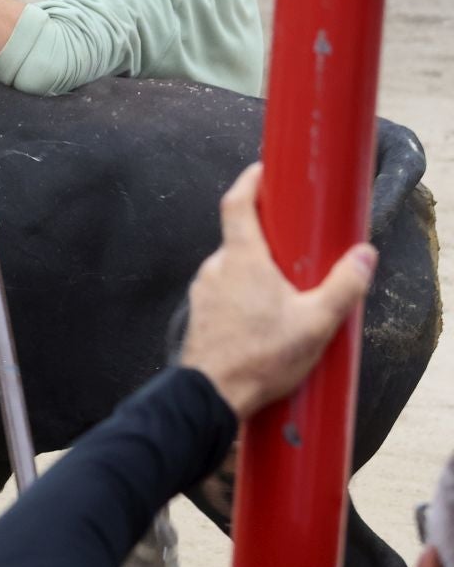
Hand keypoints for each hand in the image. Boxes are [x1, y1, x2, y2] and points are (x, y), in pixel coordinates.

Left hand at [179, 164, 377, 418]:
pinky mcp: (201, 313)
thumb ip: (345, 286)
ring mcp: (204, 291)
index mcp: (241, 259)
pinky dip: (247, 294)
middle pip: (242, 237)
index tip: (264, 170)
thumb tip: (365, 256)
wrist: (212, 396)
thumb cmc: (260, 359)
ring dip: (260, 272)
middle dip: (271, 239)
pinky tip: (267, 318)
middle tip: (300, 249)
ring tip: (289, 294)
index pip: (236, 203)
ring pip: (235, 268)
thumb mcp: (316, 323)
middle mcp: (216, 268)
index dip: (250, 182)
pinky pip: (226, 291)